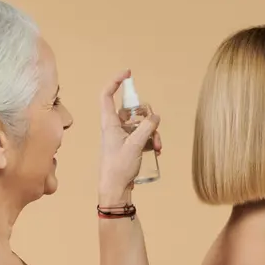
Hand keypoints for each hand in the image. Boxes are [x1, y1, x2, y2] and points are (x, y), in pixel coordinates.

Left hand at [98, 69, 161, 205]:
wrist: (115, 190)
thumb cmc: (119, 167)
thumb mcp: (135, 145)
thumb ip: (146, 128)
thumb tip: (155, 116)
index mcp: (109, 123)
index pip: (107, 95)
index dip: (115, 82)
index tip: (128, 74)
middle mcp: (114, 127)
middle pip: (132, 110)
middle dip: (148, 117)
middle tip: (155, 127)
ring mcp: (122, 137)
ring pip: (140, 125)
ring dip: (152, 132)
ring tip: (157, 146)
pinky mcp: (128, 147)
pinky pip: (142, 137)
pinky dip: (150, 141)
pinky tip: (157, 151)